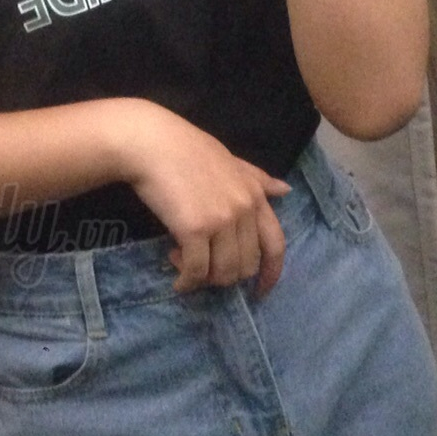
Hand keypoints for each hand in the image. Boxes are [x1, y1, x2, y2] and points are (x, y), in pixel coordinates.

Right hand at [113, 100, 291, 294]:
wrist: (151, 143)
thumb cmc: (185, 149)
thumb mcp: (229, 161)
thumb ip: (257, 179)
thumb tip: (285, 190)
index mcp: (254, 195)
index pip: (275, 244)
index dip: (271, 274)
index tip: (260, 292)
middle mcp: (244, 209)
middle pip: (246, 265)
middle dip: (224, 276)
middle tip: (201, 267)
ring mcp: (221, 220)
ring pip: (223, 272)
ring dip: (203, 278)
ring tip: (182, 263)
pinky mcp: (195, 229)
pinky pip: (196, 270)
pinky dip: (186, 281)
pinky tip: (177, 278)